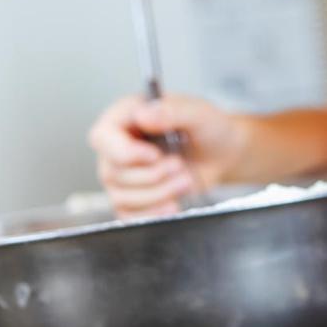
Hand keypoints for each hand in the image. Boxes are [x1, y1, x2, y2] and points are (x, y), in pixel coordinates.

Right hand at [87, 94, 245, 216]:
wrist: (222, 154)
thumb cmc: (208, 128)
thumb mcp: (198, 113)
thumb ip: (172, 110)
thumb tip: (143, 114)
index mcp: (125, 116)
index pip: (103, 137)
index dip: (125, 152)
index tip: (155, 155)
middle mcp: (116, 146)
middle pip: (112, 172)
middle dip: (152, 175)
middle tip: (180, 165)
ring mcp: (120, 175)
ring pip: (121, 196)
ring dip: (158, 193)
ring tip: (185, 180)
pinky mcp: (131, 199)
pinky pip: (128, 215)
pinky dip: (153, 213)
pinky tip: (173, 204)